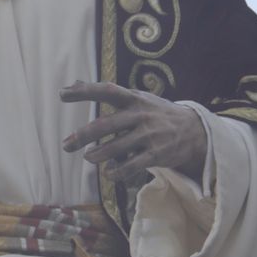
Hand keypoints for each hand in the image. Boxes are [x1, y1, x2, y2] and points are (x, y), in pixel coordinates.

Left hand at [61, 81, 207, 181]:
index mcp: (134, 98)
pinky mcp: (156, 155)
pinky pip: (131, 167)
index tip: (62, 94)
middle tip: (66, 145)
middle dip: (82, 135)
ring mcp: (149, 136)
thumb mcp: (137, 98)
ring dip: (97, 155)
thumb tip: (74, 82)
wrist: (194, 130)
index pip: (106, 90)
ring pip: (116, 148)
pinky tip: (108, 173)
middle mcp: (140, 115)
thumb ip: (108, 93)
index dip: (84, 91)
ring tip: (88, 157)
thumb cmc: (156, 113)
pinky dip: (116, 172)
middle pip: (106, 125)